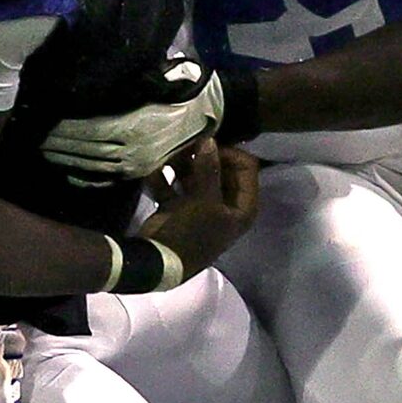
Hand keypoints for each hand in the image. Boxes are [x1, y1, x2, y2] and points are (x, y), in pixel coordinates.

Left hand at [41, 61, 222, 180]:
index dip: (63, 128)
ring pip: (92, 164)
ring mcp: (136, 163)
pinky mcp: (141, 171)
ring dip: (66, 159)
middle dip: (58, 144)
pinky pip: (107, 178)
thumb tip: (90, 83)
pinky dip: (86, 176)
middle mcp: (131, 149)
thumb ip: (121, 88)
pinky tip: (69, 172)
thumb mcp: (149, 81)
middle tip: (33, 137)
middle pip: (85, 149)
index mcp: (132, 125)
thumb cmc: (179, 89)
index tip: (42, 119)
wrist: (210, 111)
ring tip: (44, 151)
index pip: (88, 129)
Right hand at [137, 138, 260, 275]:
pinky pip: (174, 186)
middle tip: (187, 143)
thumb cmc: (191, 233)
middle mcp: (225, 205)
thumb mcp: (204, 201)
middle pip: (221, 170)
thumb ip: (209, 168)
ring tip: (170, 152)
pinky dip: (165, 178)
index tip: (208, 145)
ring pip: (196, 175)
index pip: (246, 168)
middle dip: (204, 155)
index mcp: (242, 207)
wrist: (158, 262)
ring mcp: (201, 206)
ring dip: (183, 163)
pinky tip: (154, 169)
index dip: (230, 153)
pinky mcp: (178, 207)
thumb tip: (210, 140)